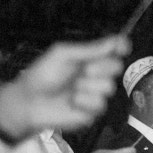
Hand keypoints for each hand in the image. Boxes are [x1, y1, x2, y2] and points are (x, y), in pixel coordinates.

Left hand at [0, 36, 128, 138]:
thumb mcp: (63, 55)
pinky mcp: (94, 111)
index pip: (114, 50)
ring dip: (88, 87)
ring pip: (109, 87)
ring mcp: (96, 93)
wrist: (30, 101)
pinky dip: (84, 101)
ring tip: (71, 89)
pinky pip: (100, 104)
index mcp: (90, 58)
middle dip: (100, 68)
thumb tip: (116, 40)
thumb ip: (90, 49)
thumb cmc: (43, 74)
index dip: (121, 46)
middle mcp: (97, 75)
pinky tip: (71, 102)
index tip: (122, 47)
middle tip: (84, 71)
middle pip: (117, 67)